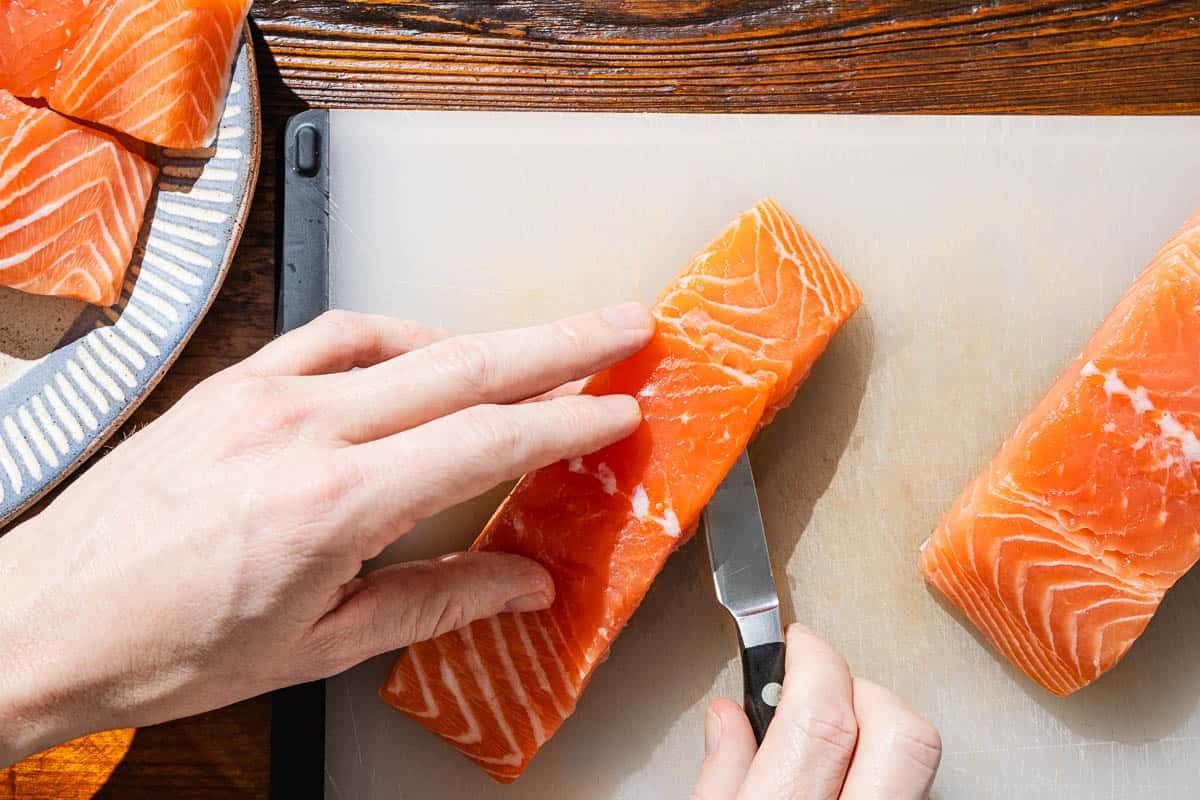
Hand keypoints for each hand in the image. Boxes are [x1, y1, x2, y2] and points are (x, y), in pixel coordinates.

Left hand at [0, 303, 653, 765]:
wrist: (45, 617)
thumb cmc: (166, 646)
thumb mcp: (318, 646)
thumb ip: (436, 602)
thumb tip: (521, 584)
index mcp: (333, 504)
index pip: (486, 440)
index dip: (567, 421)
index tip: (617, 408)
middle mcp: (302, 430)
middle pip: (464, 365)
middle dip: (560, 344)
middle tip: (624, 324)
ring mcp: (263, 394)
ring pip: (405, 339)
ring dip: (485, 339)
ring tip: (541, 349)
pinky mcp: (234, 382)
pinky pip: (335, 333)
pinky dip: (399, 334)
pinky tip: (428, 350)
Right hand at [692, 625, 940, 799]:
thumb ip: (719, 779)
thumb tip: (729, 718)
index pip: (822, 716)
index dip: (812, 660)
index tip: (796, 642)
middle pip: (902, 733)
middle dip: (862, 689)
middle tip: (825, 686)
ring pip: (921, 762)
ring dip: (879, 730)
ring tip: (835, 740)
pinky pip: (917, 788)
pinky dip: (885, 770)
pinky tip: (851, 780)